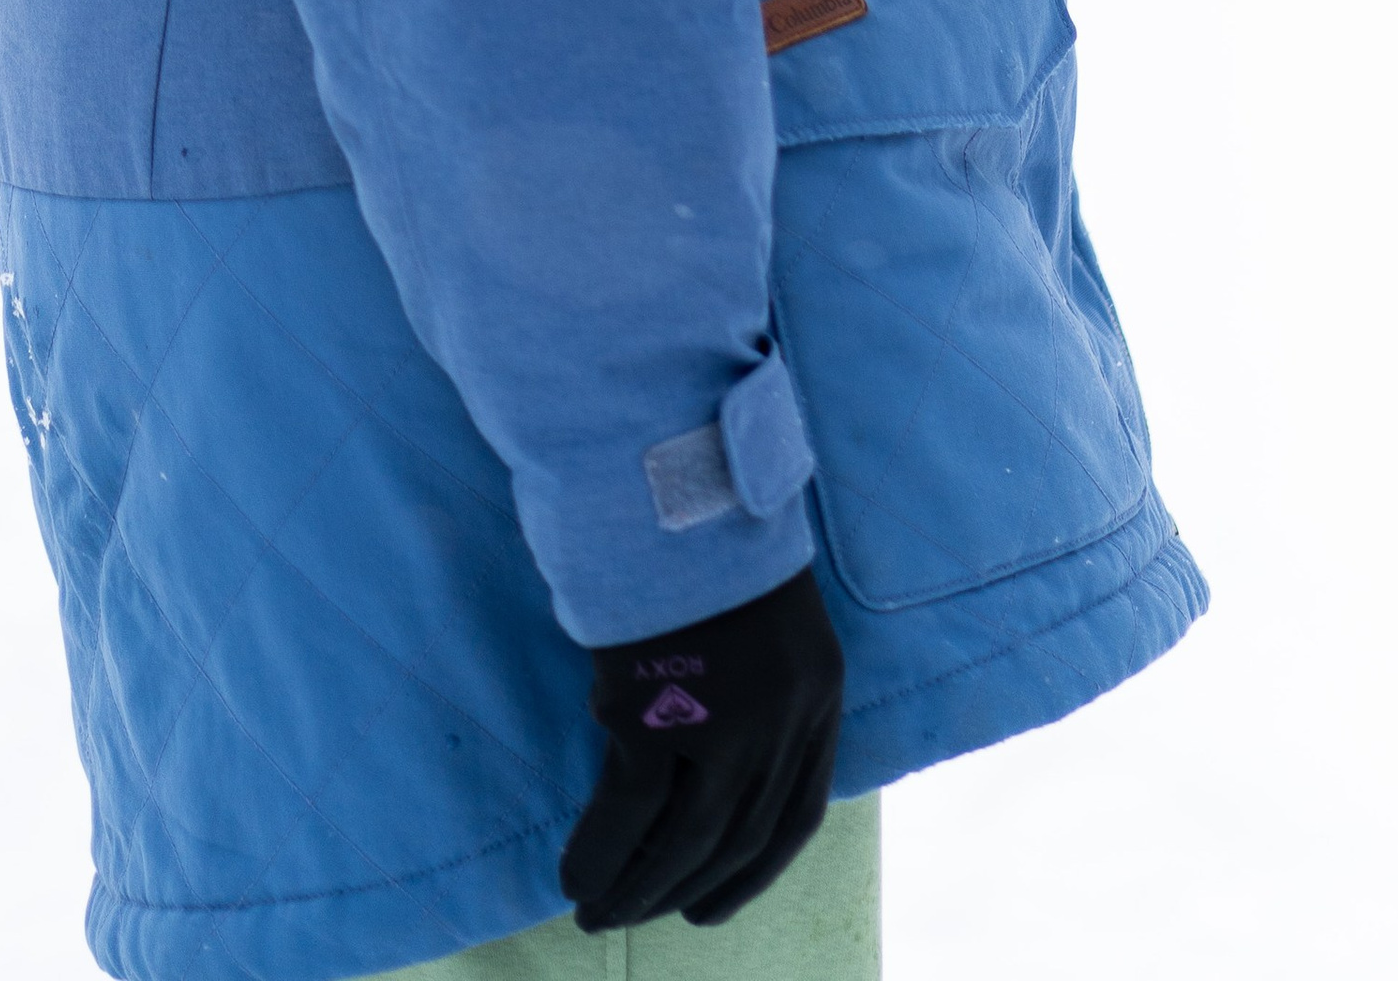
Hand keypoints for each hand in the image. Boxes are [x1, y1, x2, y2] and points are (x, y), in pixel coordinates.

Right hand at [560, 565, 846, 931]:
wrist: (674, 480)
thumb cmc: (709, 542)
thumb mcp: (767, 622)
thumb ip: (760, 694)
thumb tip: (714, 778)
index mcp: (820, 692)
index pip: (798, 816)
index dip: (754, 873)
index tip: (713, 905)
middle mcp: (784, 718)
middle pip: (739, 840)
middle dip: (686, 891)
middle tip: (641, 915)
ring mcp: (726, 721)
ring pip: (685, 842)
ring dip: (639, 890)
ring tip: (598, 913)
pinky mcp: (660, 715)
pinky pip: (628, 814)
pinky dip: (600, 855)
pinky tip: (577, 878)